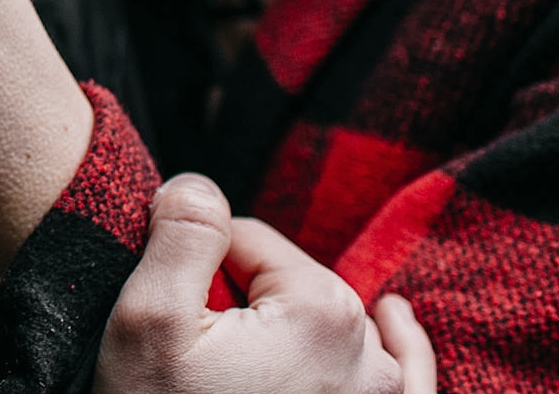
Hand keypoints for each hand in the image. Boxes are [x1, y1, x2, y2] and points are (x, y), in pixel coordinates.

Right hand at [97, 175, 435, 393]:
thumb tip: (198, 184)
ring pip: (334, 326)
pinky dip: (401, 345)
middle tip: (200, 365)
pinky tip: (395, 318)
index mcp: (319, 308)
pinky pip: (409, 376)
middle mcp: (370, 352)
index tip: (174, 324)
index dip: (197, 267)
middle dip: (243, 305)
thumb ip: (182, 233)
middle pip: (288, 285)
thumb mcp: (149, 322)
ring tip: (246, 367)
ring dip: (294, 331)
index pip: (245, 241)